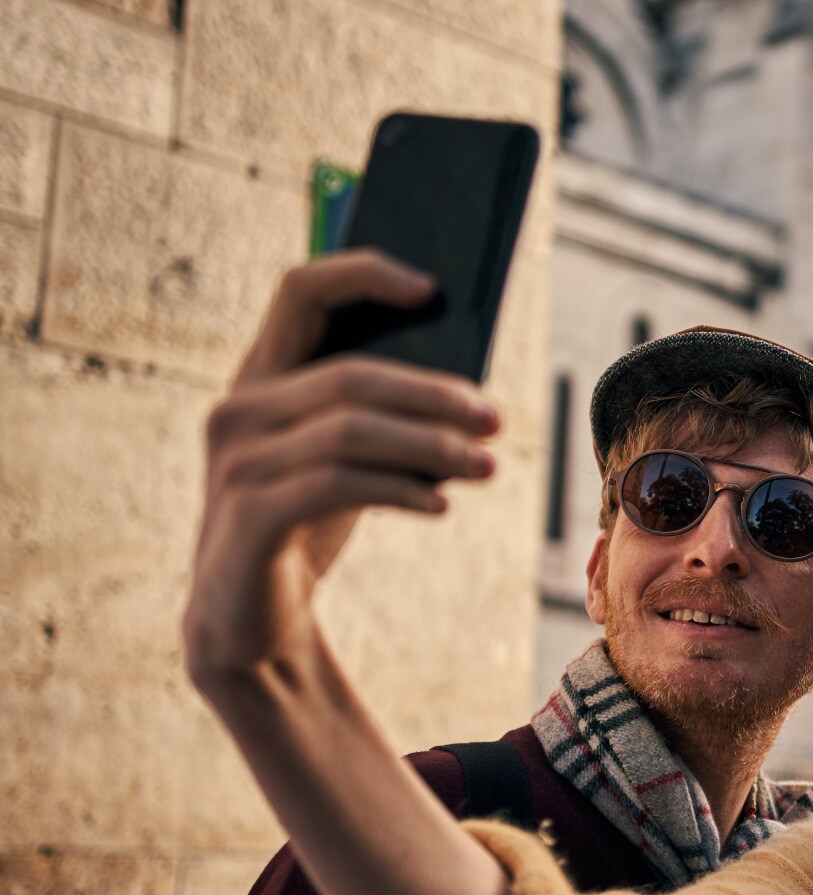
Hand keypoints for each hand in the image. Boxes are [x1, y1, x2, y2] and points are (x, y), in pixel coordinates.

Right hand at [183, 250, 502, 695]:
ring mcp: (235, 462)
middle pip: (350, 374)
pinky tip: (441, 504)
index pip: (301, 291)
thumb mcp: (343, 458)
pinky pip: (337, 485)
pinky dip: (399, 489)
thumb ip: (380, 415)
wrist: (247, 619)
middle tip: (494, 420)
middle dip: (434, 395)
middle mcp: (238, 410)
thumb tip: (469, 393)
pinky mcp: (246, 515)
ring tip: (485, 466)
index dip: (365, 275)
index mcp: (259, 377)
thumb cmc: (306, 522)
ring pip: (350, 428)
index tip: (436, 289)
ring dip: (431, 445)